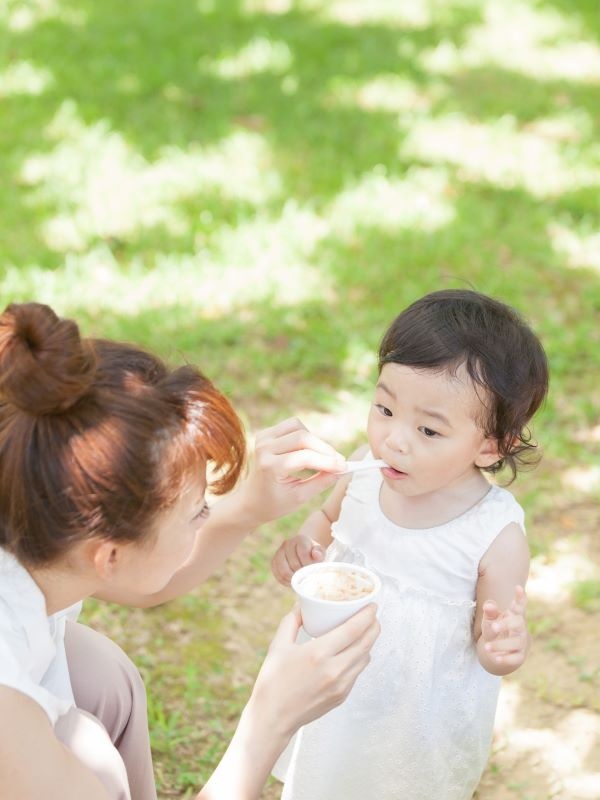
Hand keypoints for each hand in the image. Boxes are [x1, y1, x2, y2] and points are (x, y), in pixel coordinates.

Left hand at [236, 417, 345, 526]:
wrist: (250, 501)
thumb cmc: (274, 503)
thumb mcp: (300, 497)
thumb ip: (322, 482)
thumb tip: (342, 469)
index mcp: (270, 467)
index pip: (305, 457)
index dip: (328, 461)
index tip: (344, 467)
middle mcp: (264, 449)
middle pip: (304, 437)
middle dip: (325, 449)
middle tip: (339, 462)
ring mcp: (263, 439)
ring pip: (298, 427)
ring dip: (315, 440)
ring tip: (323, 457)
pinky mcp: (265, 434)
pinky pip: (292, 426)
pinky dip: (305, 435)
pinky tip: (309, 450)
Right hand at [251, 604, 379, 737]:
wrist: (273, 717)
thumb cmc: (273, 681)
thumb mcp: (278, 645)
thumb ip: (291, 621)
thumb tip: (301, 605)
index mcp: (318, 653)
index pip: (353, 629)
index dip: (367, 615)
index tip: (372, 605)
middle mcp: (334, 669)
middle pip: (366, 643)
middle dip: (373, 626)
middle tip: (373, 615)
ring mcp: (340, 685)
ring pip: (365, 658)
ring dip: (369, 642)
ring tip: (365, 631)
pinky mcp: (342, 696)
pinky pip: (357, 672)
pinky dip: (360, 658)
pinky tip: (353, 651)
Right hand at [271, 534, 324, 585]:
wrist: (304, 553)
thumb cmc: (313, 554)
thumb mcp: (320, 552)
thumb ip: (320, 553)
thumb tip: (316, 555)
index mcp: (300, 539)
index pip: (303, 554)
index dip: (309, 565)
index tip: (313, 570)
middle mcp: (287, 543)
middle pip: (293, 564)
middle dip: (302, 573)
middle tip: (307, 576)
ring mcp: (279, 552)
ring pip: (284, 571)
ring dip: (293, 579)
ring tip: (300, 580)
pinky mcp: (274, 562)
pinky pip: (278, 576)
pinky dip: (286, 581)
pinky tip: (293, 581)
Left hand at [480, 585, 528, 667]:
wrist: (500, 650)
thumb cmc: (495, 629)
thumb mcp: (489, 619)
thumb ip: (489, 611)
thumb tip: (488, 605)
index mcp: (513, 615)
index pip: (519, 605)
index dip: (520, 597)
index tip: (518, 587)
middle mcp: (520, 628)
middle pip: (519, 622)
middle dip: (507, 624)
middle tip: (493, 626)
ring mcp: (521, 642)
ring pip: (516, 642)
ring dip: (501, 645)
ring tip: (486, 647)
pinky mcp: (519, 656)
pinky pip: (515, 658)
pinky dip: (506, 659)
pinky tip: (496, 658)